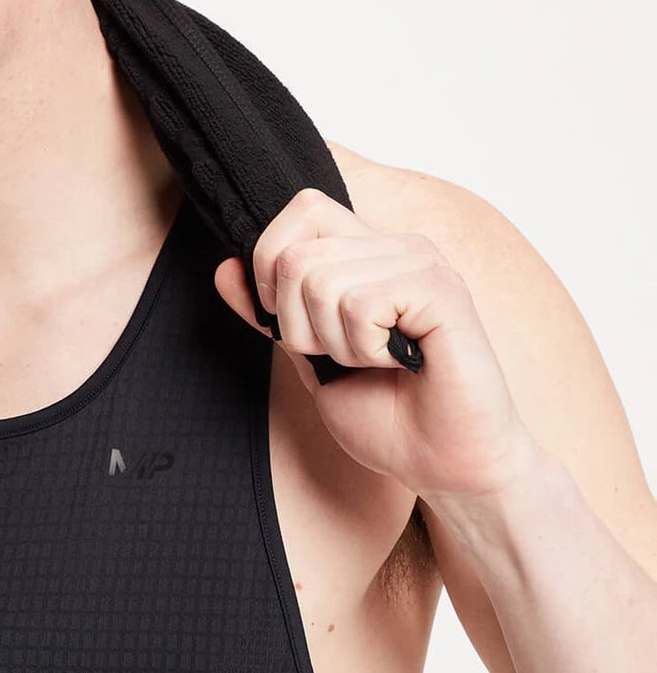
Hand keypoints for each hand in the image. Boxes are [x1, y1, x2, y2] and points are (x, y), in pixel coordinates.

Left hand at [211, 186, 537, 499]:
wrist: (444, 463)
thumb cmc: (387, 414)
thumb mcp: (308, 359)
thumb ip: (270, 314)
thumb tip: (226, 267)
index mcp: (366, 254)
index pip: (301, 209)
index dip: (272, 266)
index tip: (294, 324)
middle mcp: (395, 247)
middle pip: (294, 256)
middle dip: (298, 325)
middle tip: (345, 356)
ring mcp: (422, 263)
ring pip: (320, 281)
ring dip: (335, 343)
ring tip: (378, 361)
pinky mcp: (443, 290)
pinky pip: (360, 304)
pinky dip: (365, 349)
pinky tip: (400, 363)